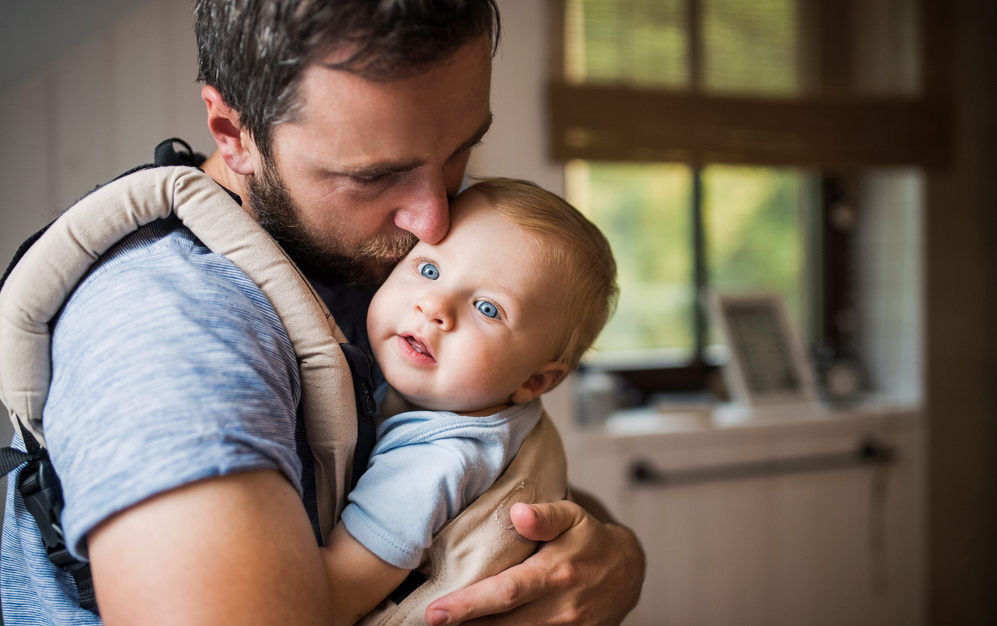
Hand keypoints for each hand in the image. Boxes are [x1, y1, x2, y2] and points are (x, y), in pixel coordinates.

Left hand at [424, 500, 644, 624]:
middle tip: (426, 623)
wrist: (628, 574)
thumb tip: (518, 512)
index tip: (436, 612)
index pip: (506, 592)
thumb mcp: (573, 517)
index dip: (469, 605)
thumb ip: (545, 516)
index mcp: (555, 573)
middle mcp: (559, 609)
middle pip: (501, 625)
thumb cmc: (590, 540)